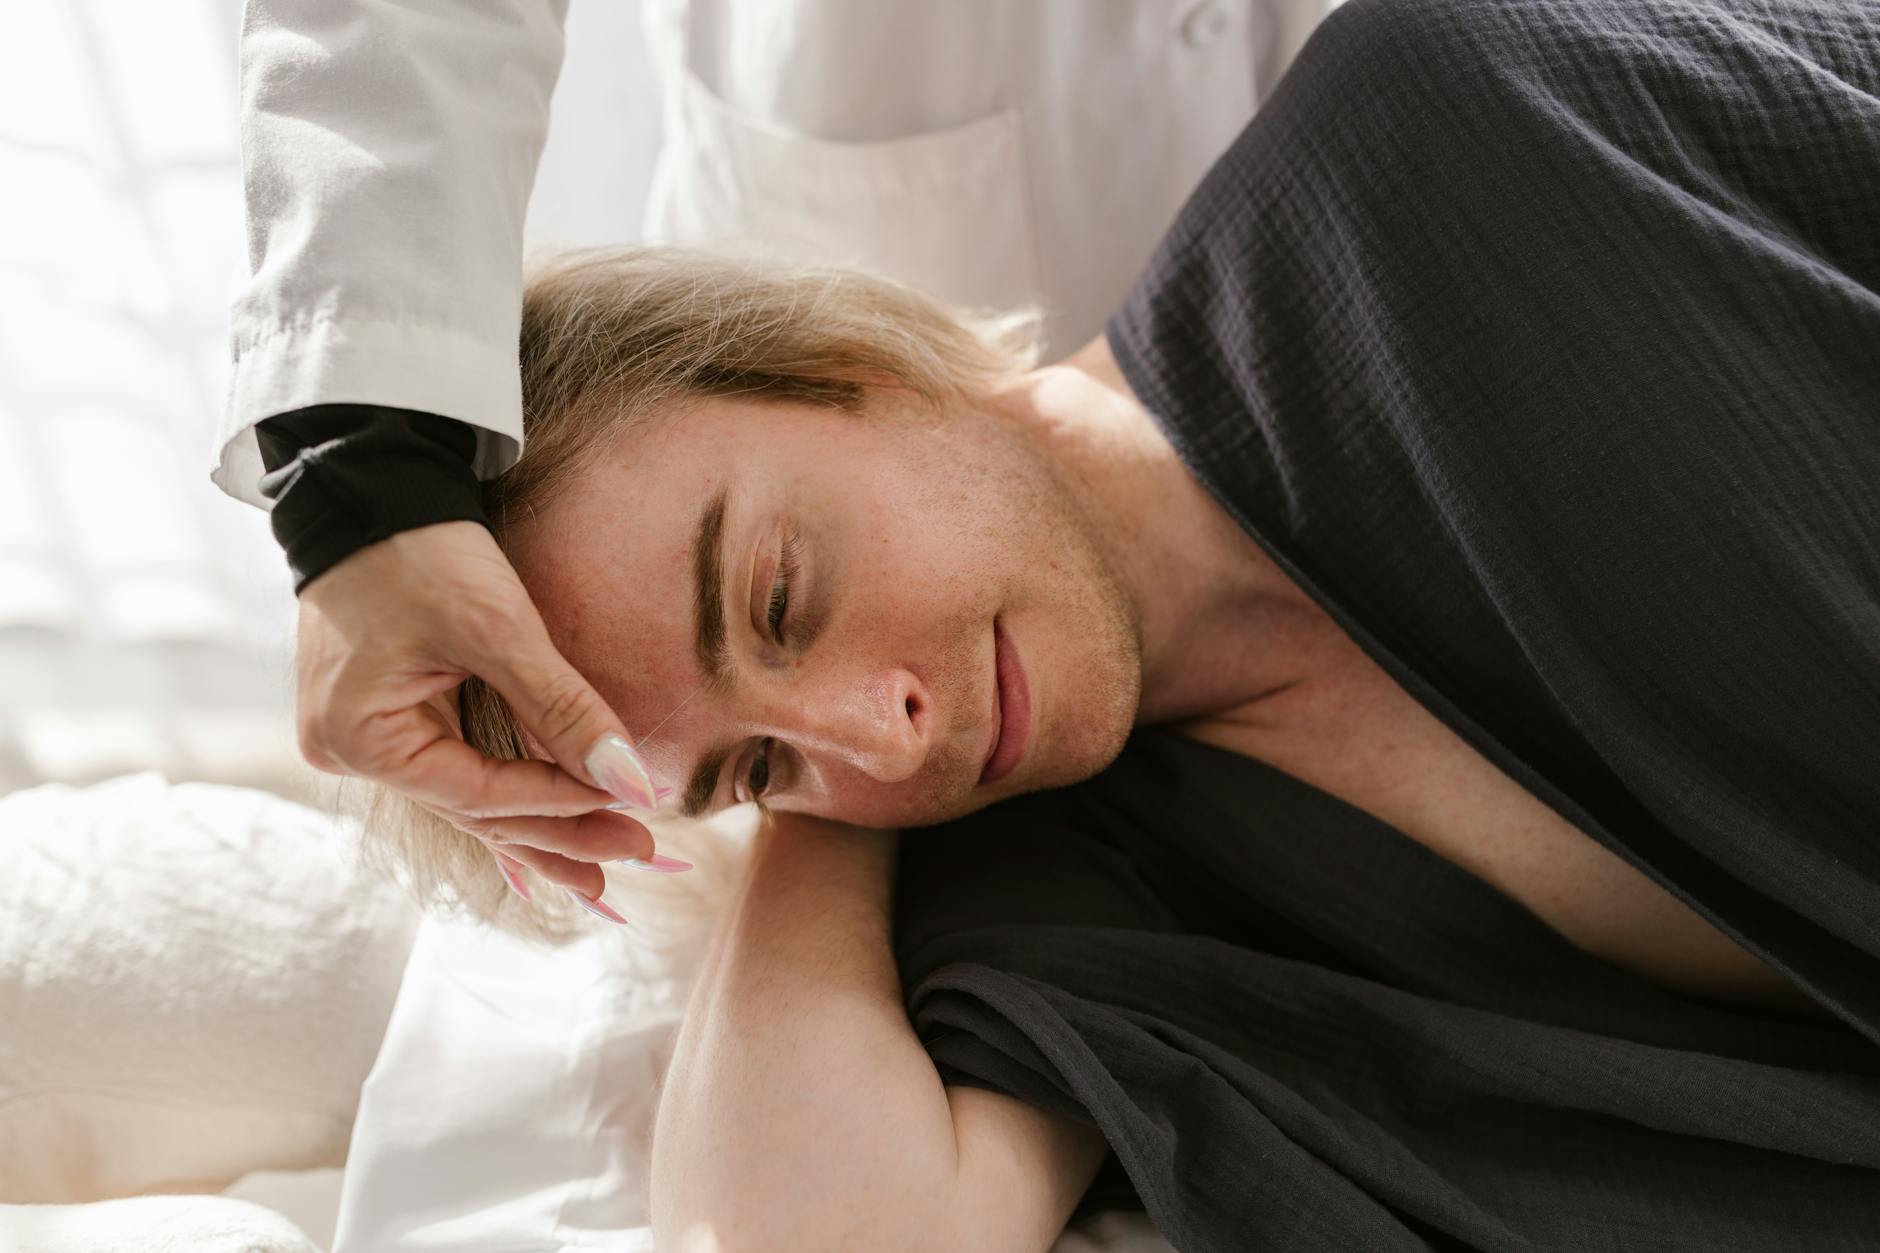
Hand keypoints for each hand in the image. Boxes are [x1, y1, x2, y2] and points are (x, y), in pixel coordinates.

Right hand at [294, 520, 659, 901]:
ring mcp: (366, 737)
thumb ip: (562, 709)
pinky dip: (509, 793)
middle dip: (560, 834)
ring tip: (604, 873)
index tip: (635, 810)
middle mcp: (351, 752)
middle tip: (638, 855)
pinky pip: (457, 770)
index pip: (481, 795)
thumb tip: (630, 782)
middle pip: (476, 810)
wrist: (370, 485)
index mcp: (360, 739)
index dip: (563, 803)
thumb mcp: (496, 628)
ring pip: (469, 797)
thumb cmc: (421, 549)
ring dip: (540, 827)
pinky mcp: (388, 715)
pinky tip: (552, 838)